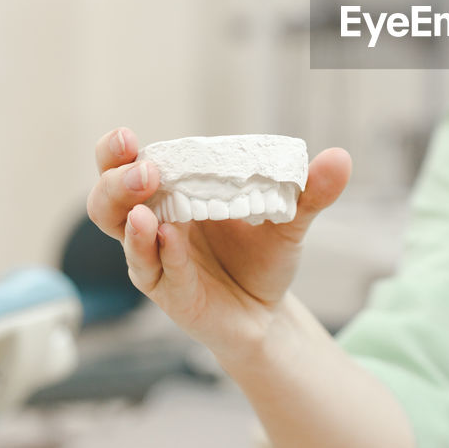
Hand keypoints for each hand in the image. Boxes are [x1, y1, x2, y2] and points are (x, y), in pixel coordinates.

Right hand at [86, 127, 350, 358]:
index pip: (128, 163)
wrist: (269, 314)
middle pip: (107, 197)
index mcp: (174, 193)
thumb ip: (311, 191)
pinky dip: (160, 253)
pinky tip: (170, 238)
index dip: (118, 149)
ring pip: (121, 235)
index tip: (128, 134)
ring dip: (127, 216)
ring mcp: (156, 258)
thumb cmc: (264, 258)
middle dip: (116, 178)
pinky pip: (154, 271)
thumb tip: (341, 157)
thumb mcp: (291, 219)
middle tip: (145, 168)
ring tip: (145, 206)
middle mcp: (155, 223)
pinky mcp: (168, 291)